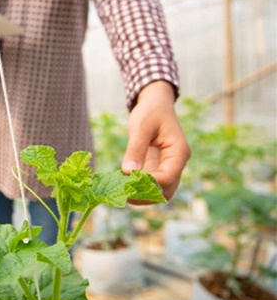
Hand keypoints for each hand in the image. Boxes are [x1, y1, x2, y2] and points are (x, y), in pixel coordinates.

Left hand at [122, 81, 190, 202]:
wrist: (155, 104)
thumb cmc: (150, 112)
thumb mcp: (141, 127)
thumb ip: (136, 149)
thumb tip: (128, 172)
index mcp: (179, 152)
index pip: (167, 177)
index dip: (148, 184)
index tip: (126, 184)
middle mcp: (177, 163)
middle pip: (166, 191)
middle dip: (145, 196)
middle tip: (121, 194)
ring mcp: (170, 167)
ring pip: (160, 192)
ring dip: (142, 196)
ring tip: (120, 192)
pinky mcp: (159, 168)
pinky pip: (152, 185)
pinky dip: (140, 189)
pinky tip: (123, 186)